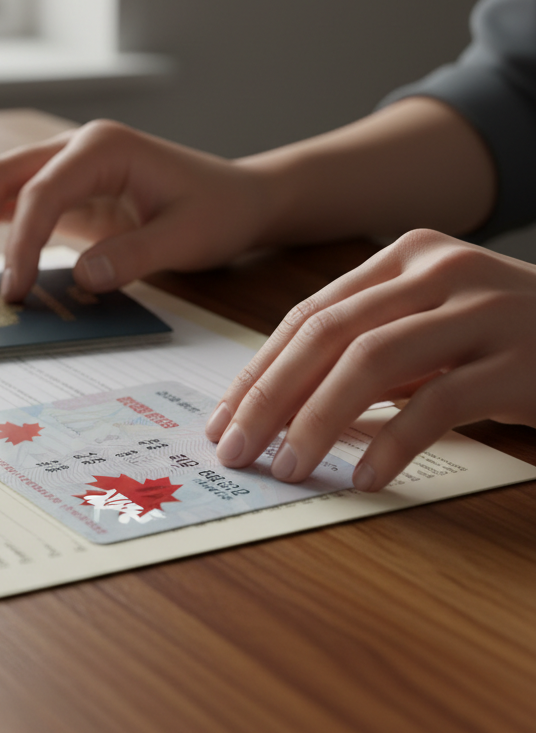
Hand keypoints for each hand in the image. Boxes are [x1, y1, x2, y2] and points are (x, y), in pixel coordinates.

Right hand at [0, 120, 268, 299]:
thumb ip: (134, 256)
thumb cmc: (218, 211)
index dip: (20, 242)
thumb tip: (80, 278)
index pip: (41, 192)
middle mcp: (75, 148)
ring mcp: (65, 167)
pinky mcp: (63, 192)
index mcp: (103, 148)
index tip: (15, 291)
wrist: (237, 199)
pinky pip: (11, 206)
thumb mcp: (187, 238)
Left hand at [205, 229, 535, 490]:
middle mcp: (439, 271)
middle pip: (327, 333)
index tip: (225, 415)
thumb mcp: (431, 326)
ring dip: (316, 420)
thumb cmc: (506, 338)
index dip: (260, 368)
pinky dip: (391, 442)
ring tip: (288, 465)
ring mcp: (483, 310)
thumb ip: (366, 345)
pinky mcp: (520, 360)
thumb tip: (277, 399)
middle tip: (236, 447)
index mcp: (405, 256)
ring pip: (371, 362)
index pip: (309, 314)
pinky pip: (437, 403)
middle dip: (270, 396)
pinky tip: (363, 476)